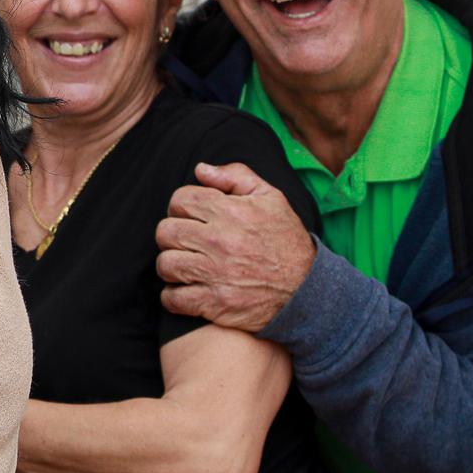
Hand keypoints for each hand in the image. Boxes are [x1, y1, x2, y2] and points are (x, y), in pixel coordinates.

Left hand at [155, 162, 315, 332]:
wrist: (308, 288)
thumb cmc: (286, 240)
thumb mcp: (271, 198)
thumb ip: (236, 176)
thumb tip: (200, 169)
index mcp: (231, 213)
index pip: (180, 200)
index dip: (182, 206)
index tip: (191, 216)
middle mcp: (220, 242)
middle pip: (166, 232)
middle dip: (173, 235)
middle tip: (186, 242)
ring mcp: (216, 274)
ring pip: (165, 264)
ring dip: (171, 265)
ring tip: (186, 265)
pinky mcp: (215, 303)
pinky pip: (172, 298)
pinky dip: (173, 297)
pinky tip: (186, 290)